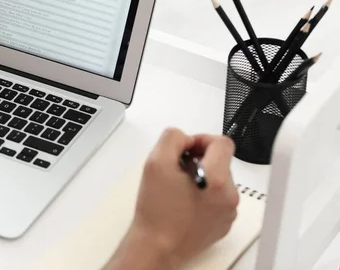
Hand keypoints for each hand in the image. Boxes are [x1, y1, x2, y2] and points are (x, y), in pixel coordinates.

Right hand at [106, 128, 238, 269]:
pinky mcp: (223, 224)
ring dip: (201, 178)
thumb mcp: (155, 162)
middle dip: (198, 160)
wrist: (157, 246)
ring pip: (219, 180)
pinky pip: (218, 199)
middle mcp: (229, 197)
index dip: (200, 139)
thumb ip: (172, 138)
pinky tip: (183, 203)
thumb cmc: (156, 212)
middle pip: (220, 161)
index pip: (222, 142)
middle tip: (175, 172)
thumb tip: (185, 138)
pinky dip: (203, 196)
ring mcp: (228, 212)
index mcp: (217, 180)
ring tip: (178, 190)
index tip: (186, 149)